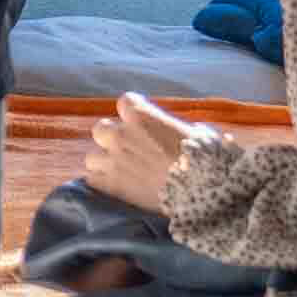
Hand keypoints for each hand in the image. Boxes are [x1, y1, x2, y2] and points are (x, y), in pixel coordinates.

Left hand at [87, 91, 211, 211]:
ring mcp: (111, 160)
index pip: (126, 102)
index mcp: (141, 116)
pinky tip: (118, 187)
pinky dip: (102, 182)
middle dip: (112, 137)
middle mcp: (120, 134)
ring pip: (92, 157)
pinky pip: (92, 180)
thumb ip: (177, 128)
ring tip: (122, 173)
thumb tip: (179, 132)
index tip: (141, 122)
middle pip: (101, 129)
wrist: (200, 194)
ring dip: (105, 162)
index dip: (134, 112)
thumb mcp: (199, 134)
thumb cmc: (205, 161)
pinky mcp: (109, 185)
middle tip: (128, 149)